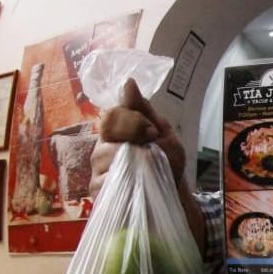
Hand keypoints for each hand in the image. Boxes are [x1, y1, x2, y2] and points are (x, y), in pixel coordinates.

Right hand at [90, 78, 186, 198]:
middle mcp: (102, 146)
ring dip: (129, 161)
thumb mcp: (162, 131)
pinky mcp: (98, 189)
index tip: (153, 132)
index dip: (132, 122)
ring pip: (103, 156)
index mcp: (116, 129)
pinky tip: (134, 183)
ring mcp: (98, 168)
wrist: (174, 190)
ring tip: (147, 169)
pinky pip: (101, 181)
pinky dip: (120, 180)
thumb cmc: (168, 159)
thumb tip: (128, 82)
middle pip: (105, 133)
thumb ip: (143, 109)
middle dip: (132, 140)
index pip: (111, 115)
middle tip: (152, 150)